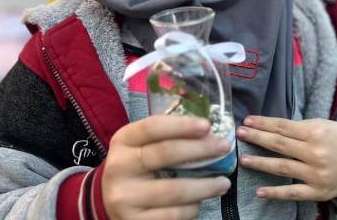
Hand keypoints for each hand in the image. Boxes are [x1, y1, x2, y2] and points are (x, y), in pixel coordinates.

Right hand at [102, 115, 231, 219]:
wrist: (112, 201)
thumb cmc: (139, 167)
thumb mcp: (144, 146)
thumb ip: (169, 137)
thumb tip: (210, 134)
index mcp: (123, 141)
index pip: (152, 127)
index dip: (181, 126)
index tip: (207, 126)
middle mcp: (118, 168)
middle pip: (165, 154)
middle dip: (200, 150)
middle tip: (224, 148)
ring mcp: (123, 198)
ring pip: (174, 190)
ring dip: (205, 186)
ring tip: (224, 183)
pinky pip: (172, 215)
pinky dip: (192, 208)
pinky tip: (200, 202)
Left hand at [236, 116, 336, 201]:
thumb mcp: (325, 125)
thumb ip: (301, 128)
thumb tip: (272, 127)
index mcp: (316, 132)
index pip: (283, 126)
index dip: (263, 123)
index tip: (247, 120)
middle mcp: (315, 152)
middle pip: (279, 144)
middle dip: (257, 138)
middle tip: (239, 134)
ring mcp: (316, 174)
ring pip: (282, 168)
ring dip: (260, 163)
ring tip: (244, 159)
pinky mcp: (319, 192)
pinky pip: (293, 193)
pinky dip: (275, 193)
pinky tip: (260, 191)